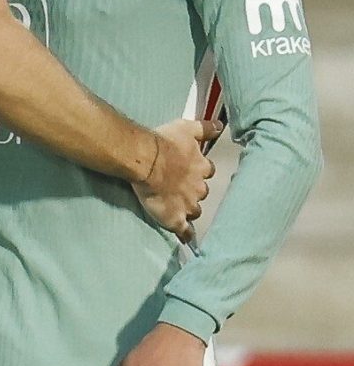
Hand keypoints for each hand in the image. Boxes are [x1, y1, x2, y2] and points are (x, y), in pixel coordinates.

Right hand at [132, 118, 220, 241]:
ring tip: (175, 207)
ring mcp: (188, 205)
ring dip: (188, 209)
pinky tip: (186, 239)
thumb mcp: (186, 128)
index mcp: (202, 168)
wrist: (145, 160)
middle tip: (178, 187)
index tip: (189, 170)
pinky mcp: (174, 218)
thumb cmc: (163, 143)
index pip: (207, 172)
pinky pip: (184, 230)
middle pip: (201, 193)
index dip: (198, 172)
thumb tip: (221, 126)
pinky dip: (185, 234)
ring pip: (194, 211)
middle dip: (193, 191)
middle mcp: (199, 188)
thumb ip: (205, 128)